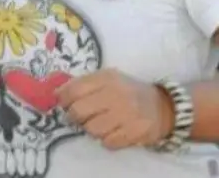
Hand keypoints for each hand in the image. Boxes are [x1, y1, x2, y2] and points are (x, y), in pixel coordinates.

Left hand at [58, 69, 173, 149]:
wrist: (164, 106)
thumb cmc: (127, 91)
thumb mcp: (107, 79)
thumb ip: (83, 84)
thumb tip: (56, 94)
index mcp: (106, 78)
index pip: (74, 89)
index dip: (62, 99)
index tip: (62, 103)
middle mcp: (116, 95)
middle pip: (79, 111)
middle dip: (74, 116)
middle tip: (78, 117)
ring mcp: (127, 114)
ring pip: (92, 129)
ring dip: (91, 129)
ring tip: (98, 124)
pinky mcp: (136, 132)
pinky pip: (108, 142)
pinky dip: (106, 140)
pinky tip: (112, 132)